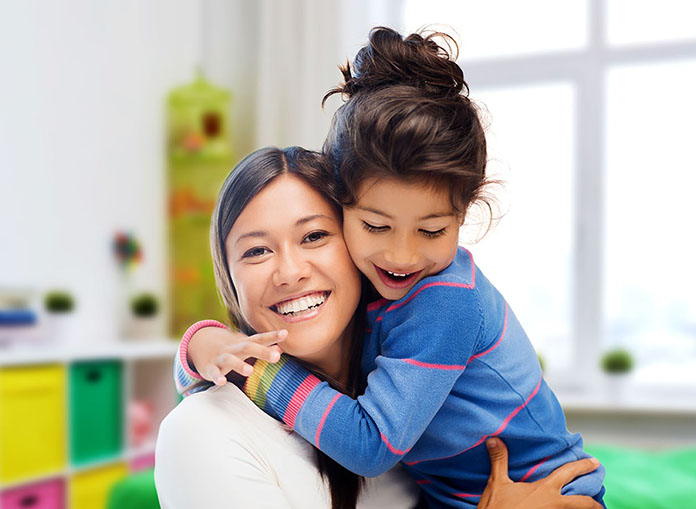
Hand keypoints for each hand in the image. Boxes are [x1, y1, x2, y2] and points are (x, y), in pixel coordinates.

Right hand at [188, 326, 286, 385]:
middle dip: (262, 352)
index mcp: (244, 344)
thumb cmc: (231, 348)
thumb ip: (263, 347)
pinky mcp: (210, 367)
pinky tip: (222, 381)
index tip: (285, 333)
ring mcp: (221, 357)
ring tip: (250, 371)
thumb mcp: (246, 346)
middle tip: (276, 356)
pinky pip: (213, 372)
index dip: (272, 336)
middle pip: (248, 348)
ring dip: (239, 365)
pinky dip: (217, 377)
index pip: (260, 338)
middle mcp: (234, 349)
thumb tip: (281, 349)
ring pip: (230, 360)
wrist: (199, 345)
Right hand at [478, 438, 601, 508]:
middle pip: (582, 503)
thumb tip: (494, 439)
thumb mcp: (497, 483)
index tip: (594, 462)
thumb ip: (499, 460)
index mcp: (544, 490)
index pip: (568, 473)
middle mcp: (554, 504)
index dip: (582, 466)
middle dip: (594, 503)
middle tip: (599, 502)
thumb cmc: (497, 507)